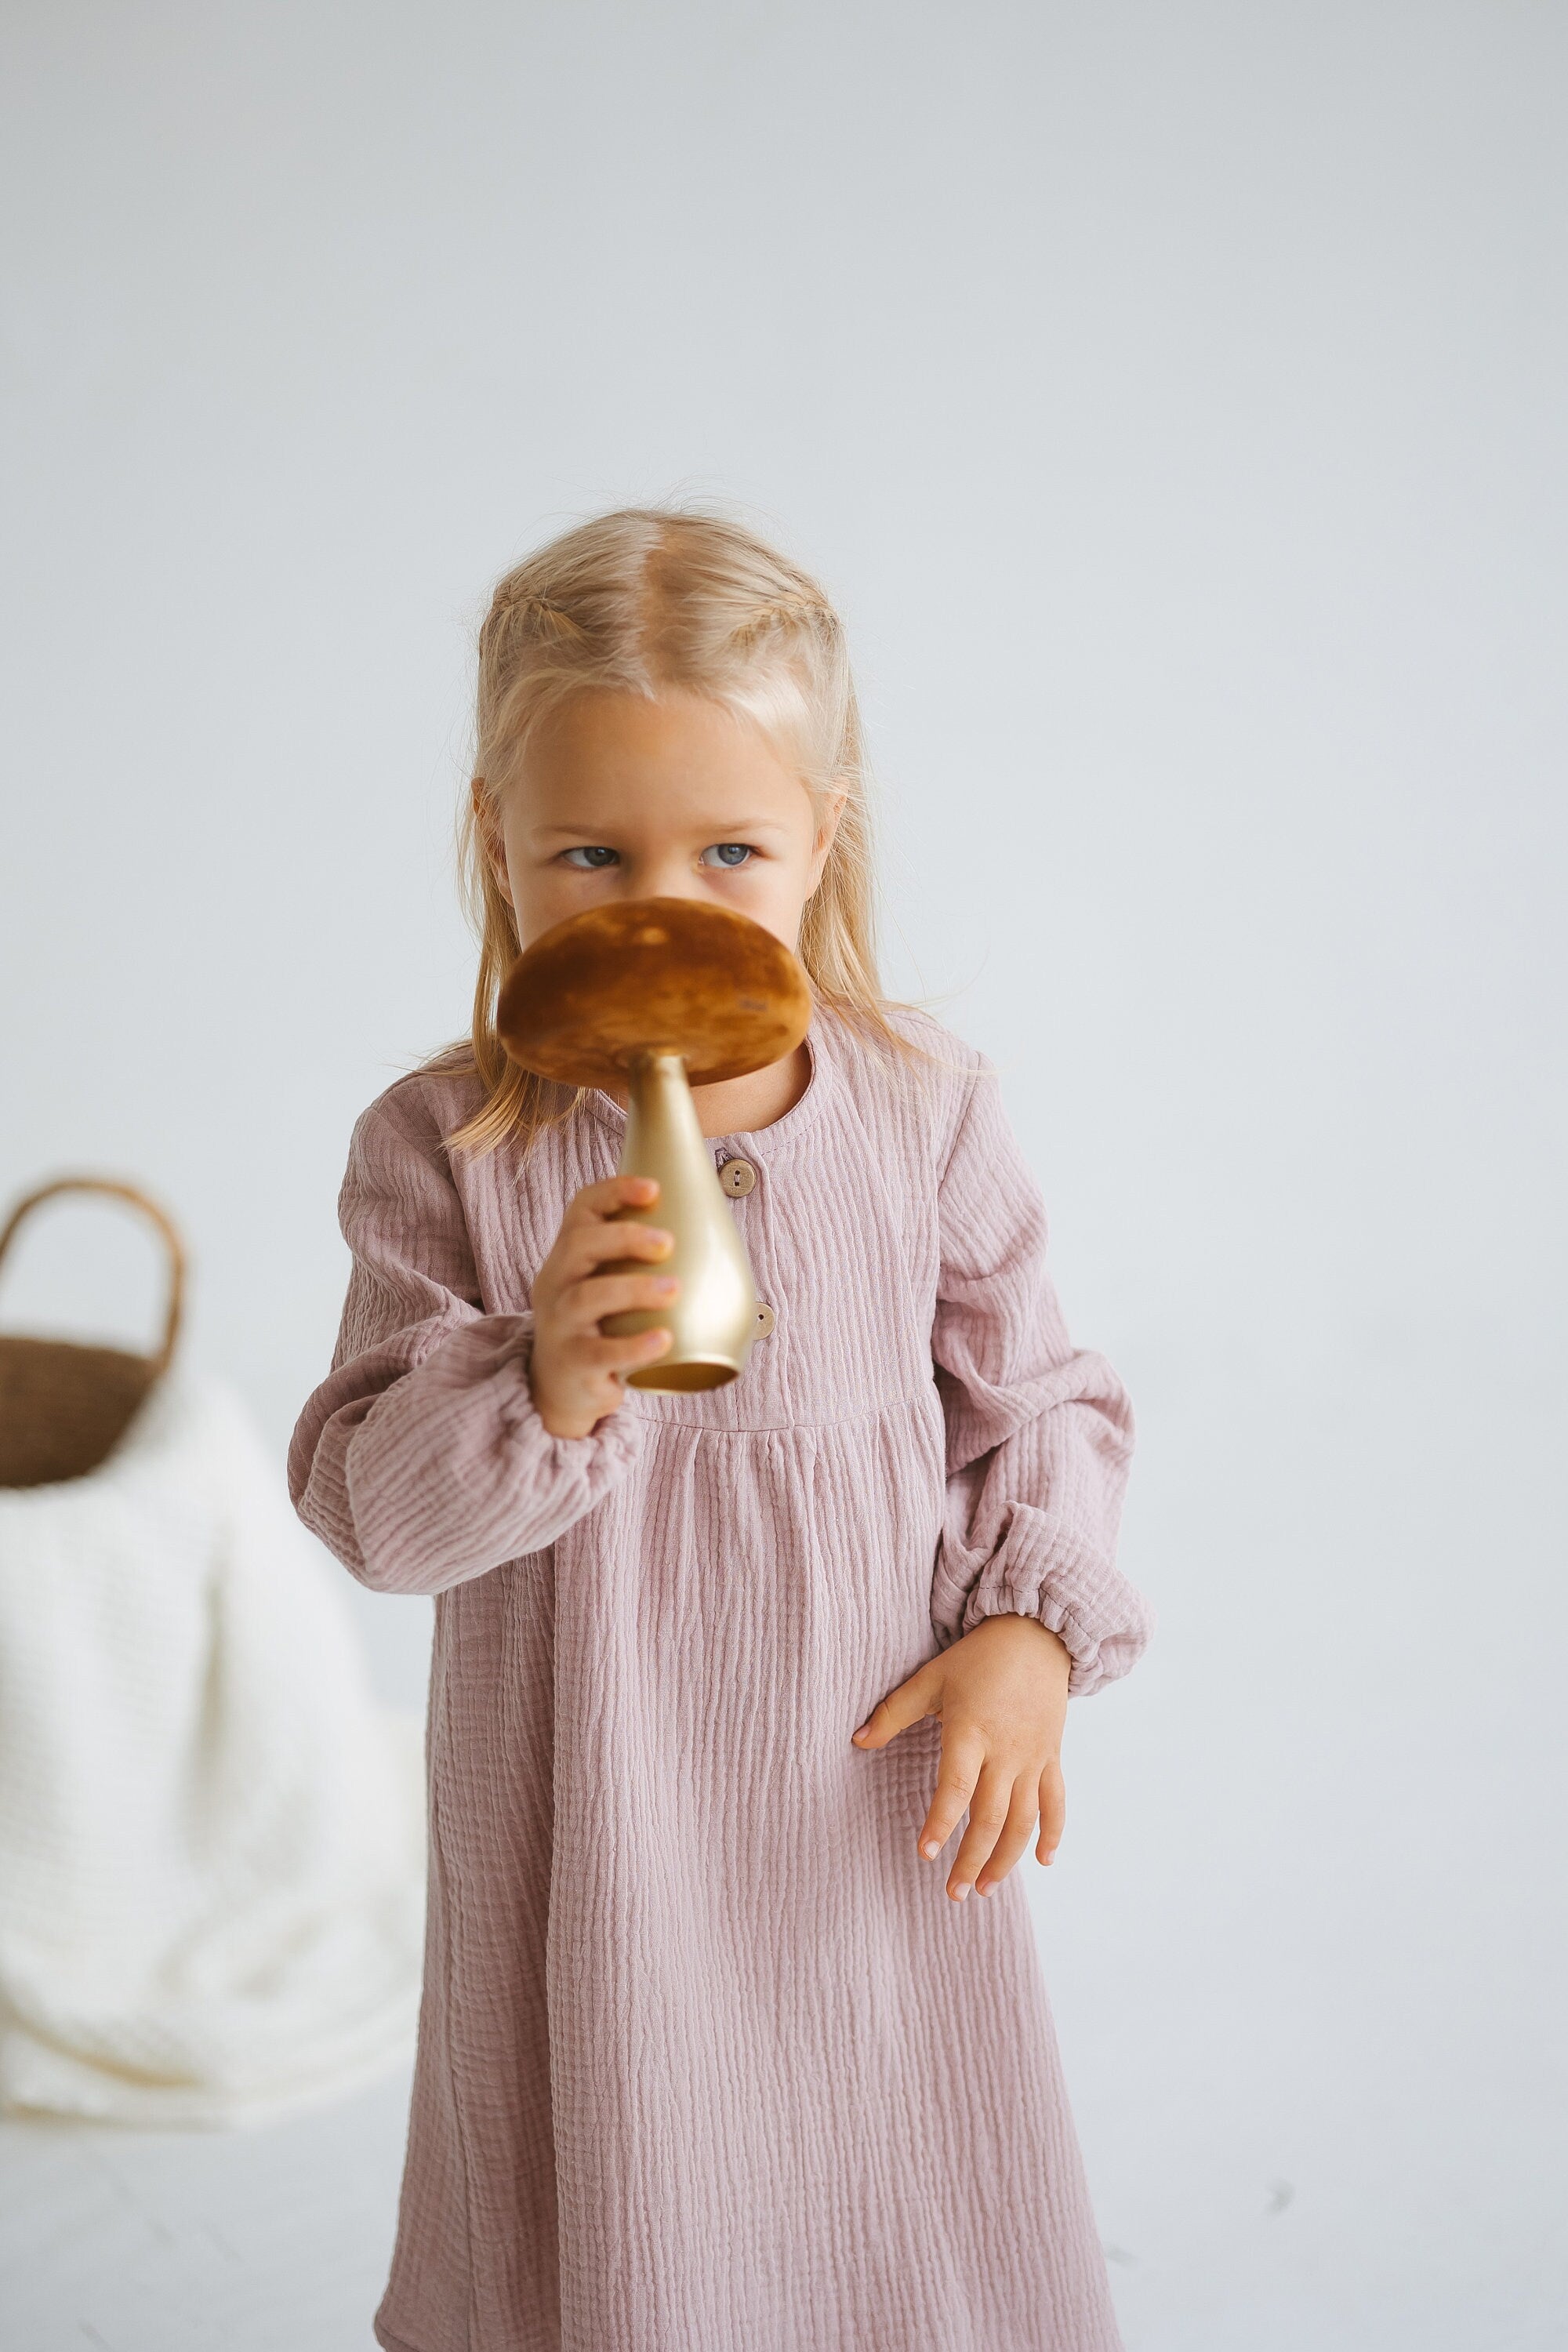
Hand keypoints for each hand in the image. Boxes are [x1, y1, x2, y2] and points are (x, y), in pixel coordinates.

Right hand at [528, 1176, 677, 1437]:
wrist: (559, 1389)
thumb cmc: (597, 1327)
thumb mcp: (602, 1287)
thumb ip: (636, 1264)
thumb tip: (713, 1238)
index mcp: (567, 1257)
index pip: (580, 1211)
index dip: (614, 1192)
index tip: (653, 1189)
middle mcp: (556, 1284)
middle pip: (580, 1245)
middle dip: (625, 1237)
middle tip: (668, 1243)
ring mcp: (560, 1325)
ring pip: (587, 1297)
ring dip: (634, 1289)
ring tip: (673, 1289)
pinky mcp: (573, 1364)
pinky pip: (601, 1353)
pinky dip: (634, 1346)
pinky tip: (663, 1340)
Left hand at [849, 1615, 1069, 1901]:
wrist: (1034, 1635)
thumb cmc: (976, 1659)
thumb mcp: (930, 1679)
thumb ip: (892, 1713)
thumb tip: (856, 1740)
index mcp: (971, 1730)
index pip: (956, 1786)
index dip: (941, 1822)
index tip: (926, 1854)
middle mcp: (1006, 1750)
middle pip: (991, 1816)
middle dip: (972, 1858)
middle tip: (953, 1893)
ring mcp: (1033, 1756)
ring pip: (1024, 1819)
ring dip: (1006, 1858)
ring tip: (985, 1888)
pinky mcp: (1052, 1757)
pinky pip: (1056, 1802)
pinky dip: (1053, 1834)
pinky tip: (1043, 1863)